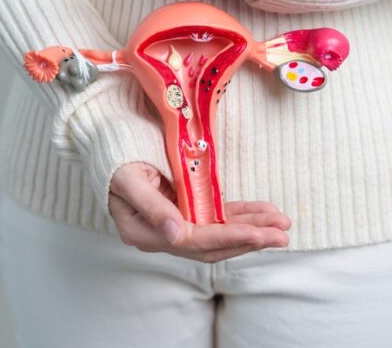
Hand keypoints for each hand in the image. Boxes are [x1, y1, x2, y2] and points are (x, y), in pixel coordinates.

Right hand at [108, 162, 290, 262]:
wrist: (108, 147)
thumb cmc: (115, 160)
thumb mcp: (129, 180)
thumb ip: (152, 208)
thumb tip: (176, 236)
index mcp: (145, 232)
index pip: (193, 241)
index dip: (228, 238)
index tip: (258, 234)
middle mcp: (162, 235)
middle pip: (211, 245)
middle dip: (249, 239)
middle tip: (283, 233)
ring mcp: (174, 226)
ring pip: (218, 234)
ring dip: (251, 229)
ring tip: (282, 224)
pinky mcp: (184, 213)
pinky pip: (216, 219)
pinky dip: (240, 217)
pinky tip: (263, 214)